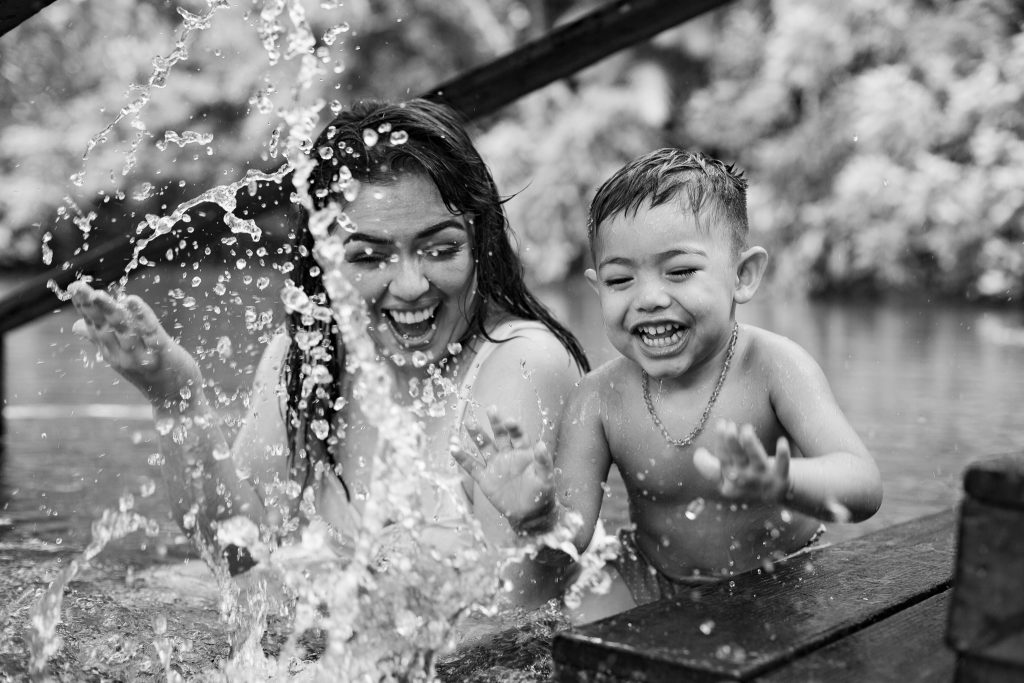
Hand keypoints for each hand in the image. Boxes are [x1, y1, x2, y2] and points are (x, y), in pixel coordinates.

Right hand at [69, 280, 202, 406]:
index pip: (94, 326)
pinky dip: (141, 317)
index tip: (74, 287)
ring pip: (123, 330)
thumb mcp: (122, 356)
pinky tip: (132, 301)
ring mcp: (142, 356)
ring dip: (110, 312)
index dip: (84, 307)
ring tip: (98, 294)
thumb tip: (76, 325)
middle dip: (91, 306)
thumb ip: (101, 339)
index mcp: (111, 352)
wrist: (177, 401)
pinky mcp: (163, 354)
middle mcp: (122, 355)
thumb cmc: (151, 374)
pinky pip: (151, 333)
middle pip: (104, 327)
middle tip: (77, 286)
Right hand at [450, 407, 555, 533]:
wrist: (529, 515)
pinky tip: (453, 448)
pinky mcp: (485, 478)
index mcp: (524, 452)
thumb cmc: (541, 494)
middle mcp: (508, 454)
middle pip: (500, 435)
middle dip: (495, 423)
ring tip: (468, 422)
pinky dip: (462, 458)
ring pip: (484, 446)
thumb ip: (543, 461)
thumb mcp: (546, 477)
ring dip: (476, 435)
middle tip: (491, 409)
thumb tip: (541, 444)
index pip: (518, 435)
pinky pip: (472, 466)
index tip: (509, 421)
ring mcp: (495, 465)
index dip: (513, 427)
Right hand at [693, 420, 790, 502]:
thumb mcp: (725, 478)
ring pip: (757, 459)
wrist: (774, 494)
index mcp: (730, 476)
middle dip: (732, 442)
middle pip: (738, 457)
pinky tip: (781, 441)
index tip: (722, 423)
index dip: (721, 442)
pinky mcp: (781, 476)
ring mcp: (763, 477)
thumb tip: (697, 454)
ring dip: (752, 445)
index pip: (723, 457)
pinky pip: (782, 465)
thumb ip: (711, 468)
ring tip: (746, 429)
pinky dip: (783, 455)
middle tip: (728, 425)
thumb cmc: (745, 480)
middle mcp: (745, 477)